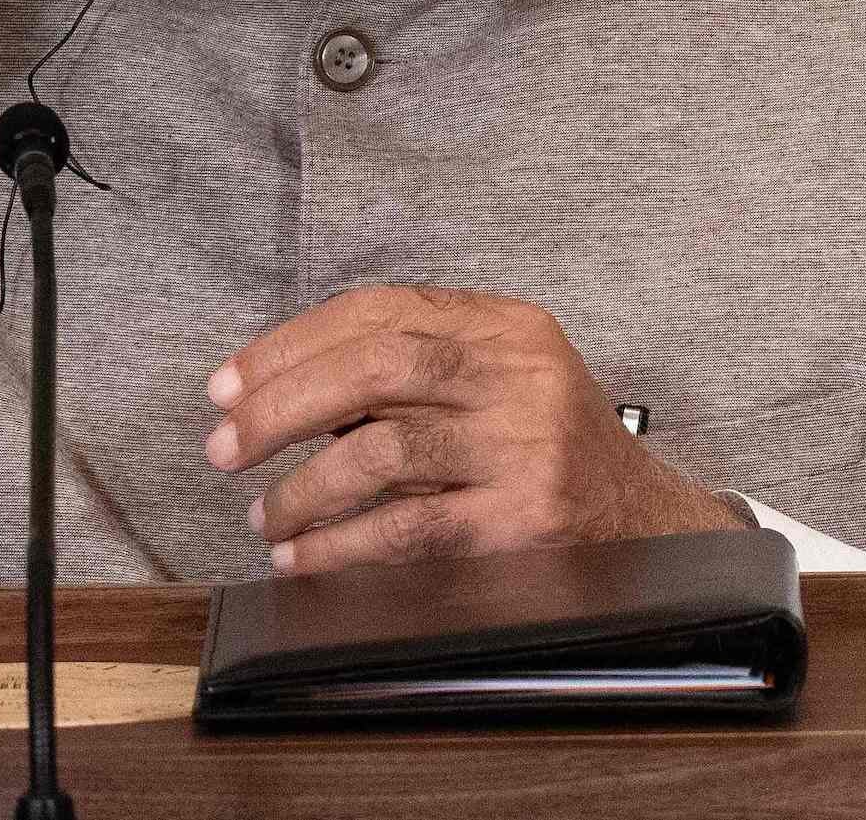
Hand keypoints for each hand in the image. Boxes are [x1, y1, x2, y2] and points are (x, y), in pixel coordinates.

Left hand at [207, 286, 744, 571]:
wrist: (641, 522)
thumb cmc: (545, 450)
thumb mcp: (501, 380)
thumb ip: (418, 369)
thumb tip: (284, 387)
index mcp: (508, 326)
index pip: (382, 309)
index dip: (291, 344)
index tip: (228, 385)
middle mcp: (521, 374)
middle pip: (378, 367)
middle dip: (281, 406)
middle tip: (224, 446)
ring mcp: (525, 445)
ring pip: (384, 450)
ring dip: (302, 488)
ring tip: (265, 514)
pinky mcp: (522, 517)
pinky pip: (407, 527)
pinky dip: (338, 546)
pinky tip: (302, 556)